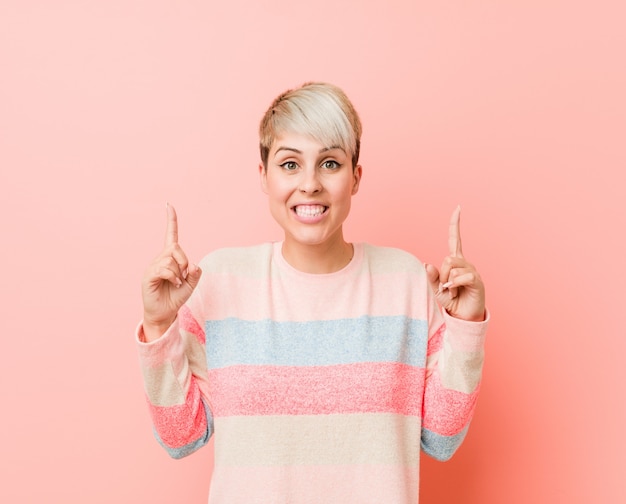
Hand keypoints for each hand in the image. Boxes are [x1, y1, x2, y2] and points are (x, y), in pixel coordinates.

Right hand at [141, 203, 201, 339]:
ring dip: (179, 272)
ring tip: (177, 283)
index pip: (171, 235)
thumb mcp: (191, 285)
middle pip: (176, 248)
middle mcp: (160, 259)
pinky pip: (164, 269)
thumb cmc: (176, 297)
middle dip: (184, 261)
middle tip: (185, 275)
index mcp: (171, 258)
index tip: (168, 205)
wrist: (165, 313)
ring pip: (171, 259)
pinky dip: (173, 276)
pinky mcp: (149, 275)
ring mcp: (154, 266)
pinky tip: (174, 283)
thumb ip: (195, 274)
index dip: (171, 220)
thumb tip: (193, 265)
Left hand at [425, 206, 485, 320]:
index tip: (458, 208)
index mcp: (454, 262)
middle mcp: (465, 263)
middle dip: (442, 274)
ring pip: (453, 267)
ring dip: (448, 282)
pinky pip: (462, 276)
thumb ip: (431, 277)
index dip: (455, 224)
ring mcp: (472, 271)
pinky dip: (454, 285)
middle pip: (448, 259)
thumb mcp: (435, 288)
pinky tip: (455, 292)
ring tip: (452, 291)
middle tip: (445, 287)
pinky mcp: (477, 280)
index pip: (454, 239)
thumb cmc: (450, 301)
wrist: (462, 317)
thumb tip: (426, 265)